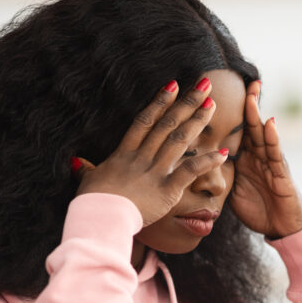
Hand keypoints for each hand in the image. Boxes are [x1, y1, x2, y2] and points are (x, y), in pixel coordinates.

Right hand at [74, 79, 228, 226]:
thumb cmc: (92, 202)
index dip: (160, 102)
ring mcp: (155, 172)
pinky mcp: (167, 190)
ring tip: (212, 106)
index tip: (174, 85)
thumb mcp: (89, 181)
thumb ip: (89, 169)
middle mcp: (142, 157)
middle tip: (204, 86)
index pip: (145, 121)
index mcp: (125, 153)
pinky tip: (223, 153)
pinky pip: (190, 171)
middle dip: (186, 103)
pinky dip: (207, 162)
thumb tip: (77, 162)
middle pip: (167, 124)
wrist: (99, 217)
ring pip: (179, 140)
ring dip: (197, 122)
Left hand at [231, 81, 301, 237]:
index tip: (219, 93)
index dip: (230, 113)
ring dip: (256, 114)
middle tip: (242, 80)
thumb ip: (222, 174)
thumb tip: (197, 165)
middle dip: (248, 103)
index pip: (237, 131)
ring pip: (262, 134)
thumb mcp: (234, 189)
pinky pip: (275, 153)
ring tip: (251, 94)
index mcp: (246, 159)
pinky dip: (272, 137)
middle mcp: (259, 156)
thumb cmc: (259, 209)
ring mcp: (271, 163)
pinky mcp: (281, 174)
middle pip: (251, 125)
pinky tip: (269, 123)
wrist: (281, 229)